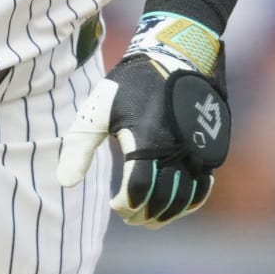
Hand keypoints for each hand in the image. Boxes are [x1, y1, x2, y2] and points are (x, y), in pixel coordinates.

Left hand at [56, 13, 230, 226]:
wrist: (174, 55)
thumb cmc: (131, 85)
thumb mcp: (99, 110)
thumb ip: (79, 147)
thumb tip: (64, 183)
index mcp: (146, 139)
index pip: (139, 190)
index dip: (126, 205)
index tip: (115, 205)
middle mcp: (176, 148)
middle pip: (163, 199)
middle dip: (144, 214)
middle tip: (131, 217)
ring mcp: (197, 149)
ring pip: (186, 197)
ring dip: (167, 213)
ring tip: (150, 218)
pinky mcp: (209, 148)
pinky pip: (204, 185)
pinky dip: (190, 201)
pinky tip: (175, 205)